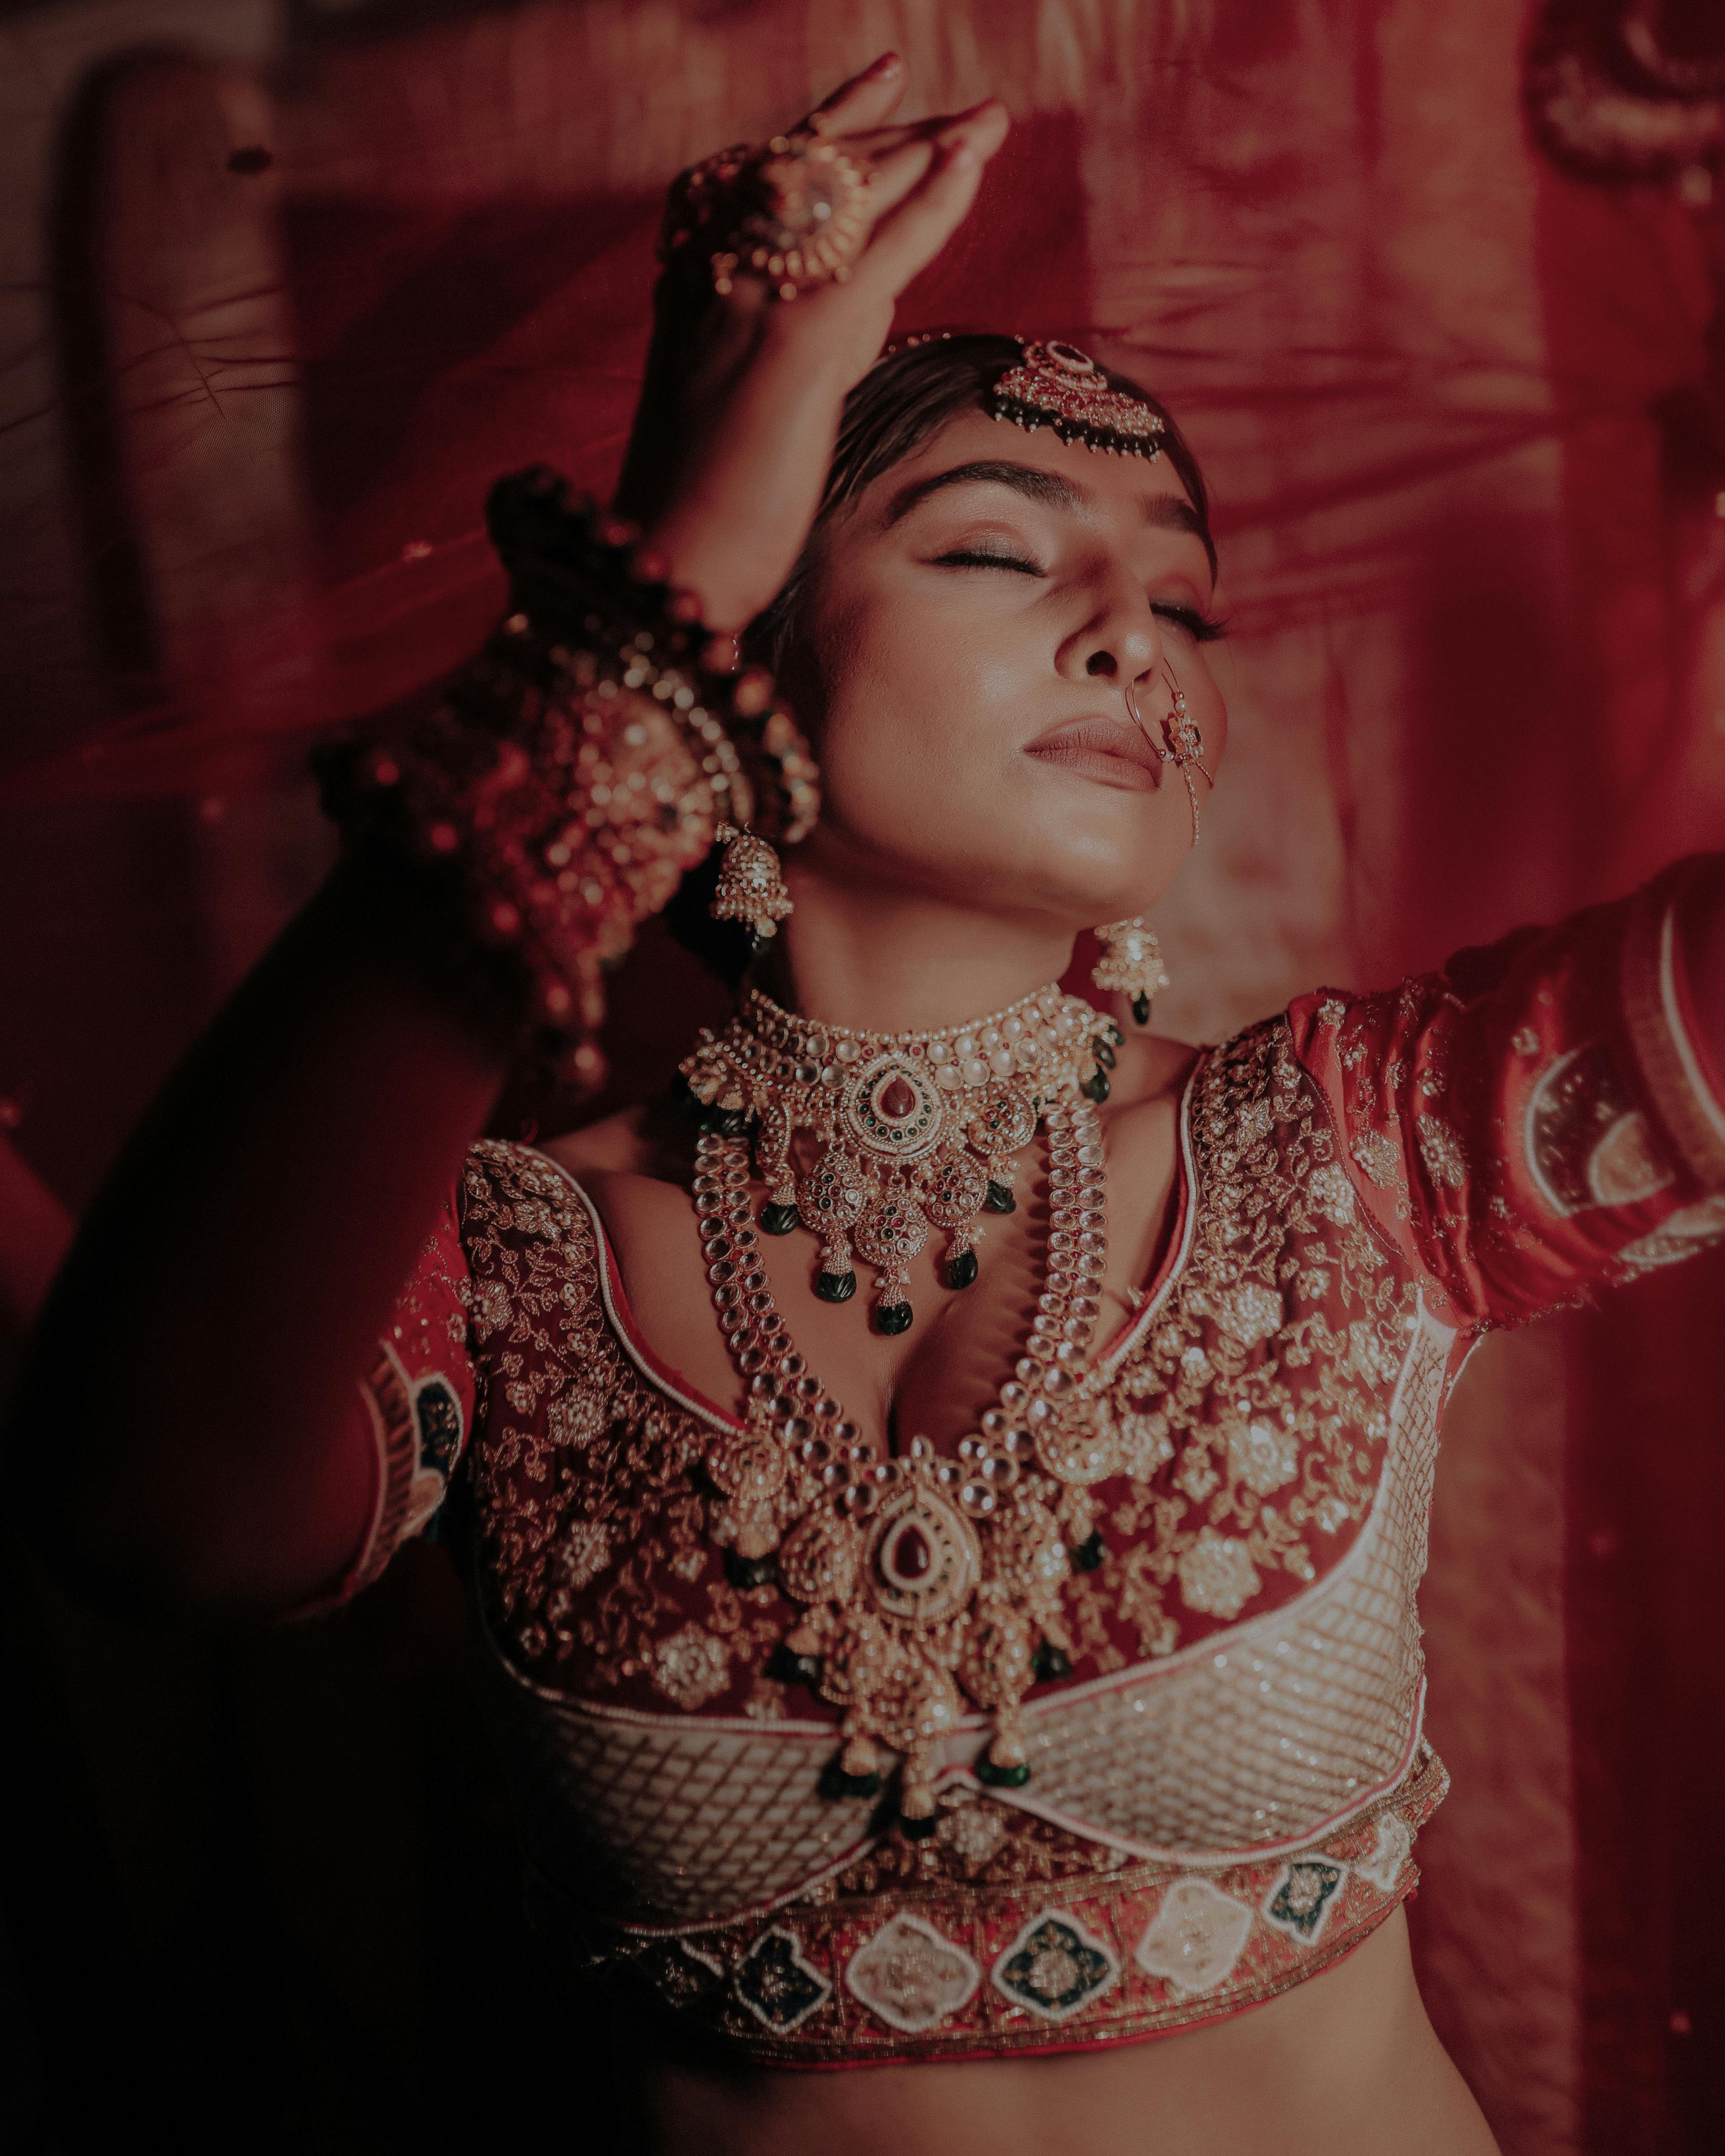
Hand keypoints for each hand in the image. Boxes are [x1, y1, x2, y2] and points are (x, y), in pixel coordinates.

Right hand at [614, 56, 1009, 630]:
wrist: (671, 564)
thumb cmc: (714, 502)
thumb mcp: (762, 395)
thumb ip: (813, 336)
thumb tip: (876, 298)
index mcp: (693, 282)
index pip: (766, 171)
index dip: (832, 121)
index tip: (886, 79)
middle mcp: (713, 273)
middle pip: (814, 172)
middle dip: (900, 133)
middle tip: (975, 109)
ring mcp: (749, 303)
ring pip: (846, 199)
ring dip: (929, 152)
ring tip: (991, 119)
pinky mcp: (792, 347)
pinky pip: (873, 256)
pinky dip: (928, 206)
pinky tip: (970, 169)